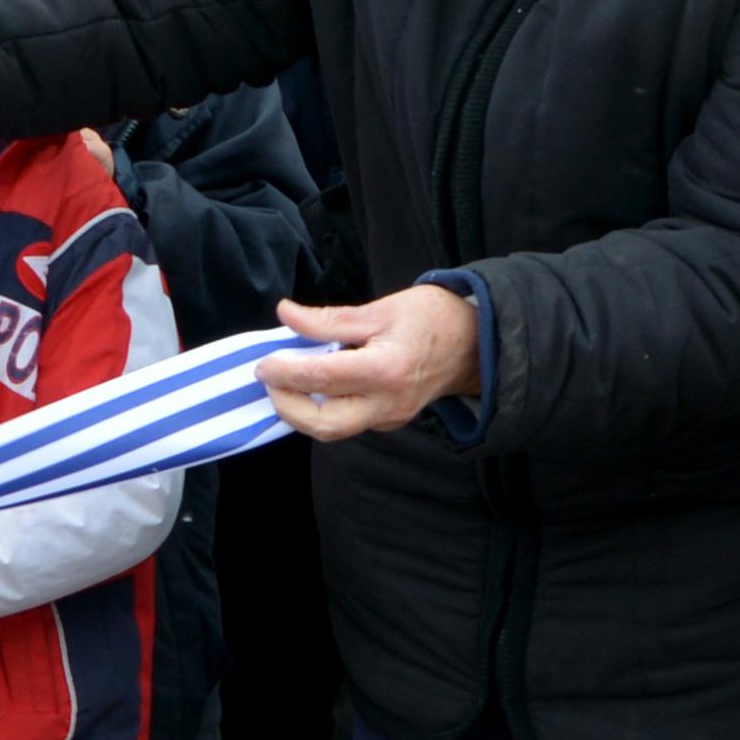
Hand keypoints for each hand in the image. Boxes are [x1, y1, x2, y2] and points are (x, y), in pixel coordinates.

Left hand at [259, 286, 485, 441]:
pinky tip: (313, 385)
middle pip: (324, 425)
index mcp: (385, 370)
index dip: (285, 372)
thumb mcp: (379, 309)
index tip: (263, 362)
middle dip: (287, 407)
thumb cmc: (430, 317)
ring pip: (334, 429)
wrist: (475, 342)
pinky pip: (349, 422)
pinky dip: (323, 408)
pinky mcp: (390, 420)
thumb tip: (285, 314)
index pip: (322, 379)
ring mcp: (391, 417)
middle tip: (269, 380)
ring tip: (285, 382)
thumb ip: (328, 319)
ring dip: (302, 411)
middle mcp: (388, 403)